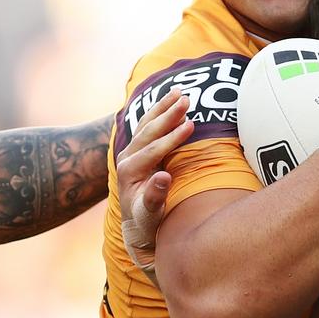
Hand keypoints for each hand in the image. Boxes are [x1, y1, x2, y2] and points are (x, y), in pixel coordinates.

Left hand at [118, 88, 192, 280]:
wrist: (137, 225)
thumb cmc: (148, 221)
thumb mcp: (151, 214)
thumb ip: (155, 196)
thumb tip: (163, 177)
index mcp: (129, 171)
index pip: (154, 149)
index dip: (173, 137)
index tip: (191, 125)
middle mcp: (126, 158)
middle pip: (149, 131)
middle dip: (168, 114)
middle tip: (187, 99)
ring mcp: (129, 152)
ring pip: (147, 124)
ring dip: (163, 107)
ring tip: (179, 92)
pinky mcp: (136, 150)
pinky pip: (147, 126)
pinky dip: (158, 112)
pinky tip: (168, 100)